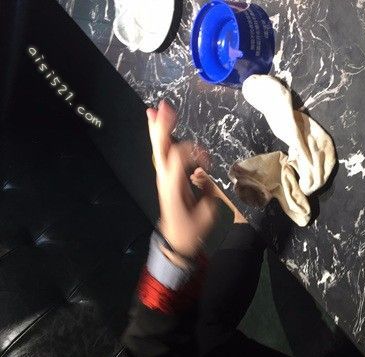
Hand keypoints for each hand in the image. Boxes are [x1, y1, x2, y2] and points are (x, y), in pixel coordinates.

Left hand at [147, 100, 217, 259]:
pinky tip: (160, 126)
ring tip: (155, 109)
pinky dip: (162, 139)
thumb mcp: (205, 214)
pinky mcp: (167, 178)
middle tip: (163, 107)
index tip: (208, 162)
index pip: (179, 157)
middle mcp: (165, 178)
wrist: (176, 241)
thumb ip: (206, 193)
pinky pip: (163, 154)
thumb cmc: (191, 230)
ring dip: (158, 128)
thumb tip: (203, 177)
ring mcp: (164, 177)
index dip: (194, 152)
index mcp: (173, 186)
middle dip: (162, 126)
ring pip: (159, 148)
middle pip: (161, 148)